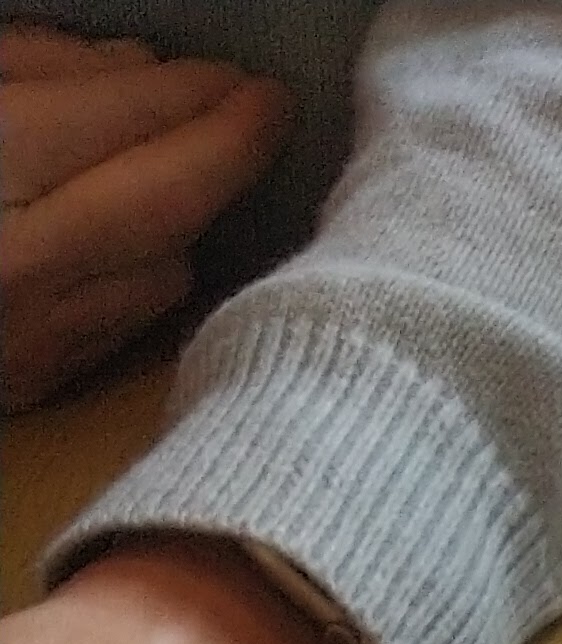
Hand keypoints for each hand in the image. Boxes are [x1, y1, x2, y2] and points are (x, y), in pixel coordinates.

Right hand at [1, 23, 291, 409]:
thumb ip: (30, 68)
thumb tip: (132, 70)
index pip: (125, 122)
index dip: (198, 97)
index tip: (248, 80)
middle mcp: (16, 264)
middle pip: (166, 208)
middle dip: (226, 154)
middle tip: (264, 111)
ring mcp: (27, 337)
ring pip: (160, 274)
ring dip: (183, 218)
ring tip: (185, 167)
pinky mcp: (29, 384)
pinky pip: (124, 323)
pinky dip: (145, 273)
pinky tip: (138, 239)